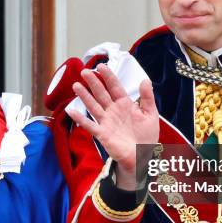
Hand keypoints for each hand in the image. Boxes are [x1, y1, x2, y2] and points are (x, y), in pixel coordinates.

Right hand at [68, 64, 158, 190]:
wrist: (143, 156)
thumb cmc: (147, 136)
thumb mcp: (150, 114)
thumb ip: (147, 97)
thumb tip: (145, 80)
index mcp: (125, 104)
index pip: (115, 87)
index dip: (108, 76)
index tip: (101, 66)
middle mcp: (113, 110)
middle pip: (101, 93)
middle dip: (93, 82)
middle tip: (85, 71)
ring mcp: (106, 121)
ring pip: (93, 106)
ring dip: (85, 96)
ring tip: (76, 85)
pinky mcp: (102, 134)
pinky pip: (89, 125)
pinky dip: (80, 119)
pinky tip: (71, 111)